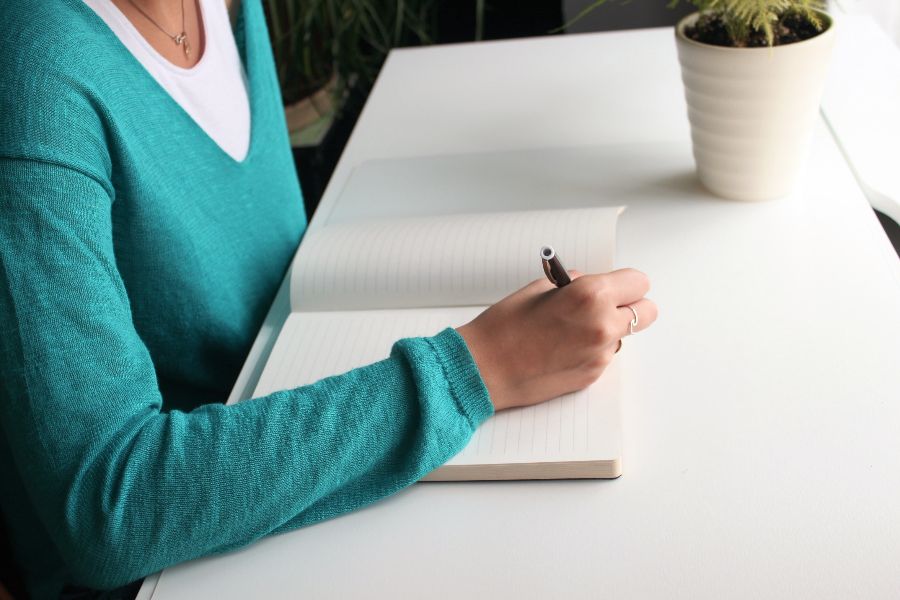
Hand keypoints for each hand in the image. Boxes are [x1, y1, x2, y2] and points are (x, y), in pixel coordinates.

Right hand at [457, 269, 656, 410]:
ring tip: (571, 331)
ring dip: (608, 330)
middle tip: (606, 306)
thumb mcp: (539, 289)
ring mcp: (600, 355)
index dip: (625, 282)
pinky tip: (562, 349)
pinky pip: (604, 356)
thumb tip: (589, 285)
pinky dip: (590, 350)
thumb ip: (573, 285)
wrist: (484, 368)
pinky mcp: (592, 377)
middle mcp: (603, 325)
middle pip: (647, 312)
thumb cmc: (503, 327)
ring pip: (623, 336)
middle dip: (629, 306)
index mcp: (591, 295)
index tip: (615, 285)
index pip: (638, 282)